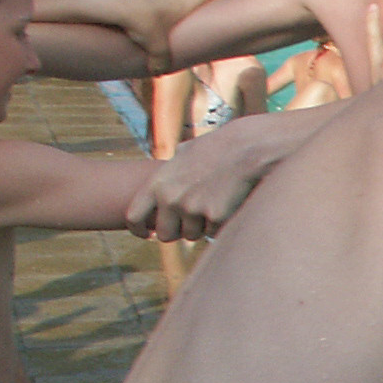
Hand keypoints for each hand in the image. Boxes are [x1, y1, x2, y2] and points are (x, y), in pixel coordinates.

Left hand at [124, 111, 313, 241]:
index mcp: (158, 183)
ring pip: (193, 235)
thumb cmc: (221, 147)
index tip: (148, 234)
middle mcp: (170, 198)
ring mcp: (192, 210)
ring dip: (202, 226)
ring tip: (217, 201)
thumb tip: (166, 177)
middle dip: (179, 230)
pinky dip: (222, 224)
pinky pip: (215, 232)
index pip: (134, 216)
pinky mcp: (214, 218)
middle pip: (166, 234)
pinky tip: (230, 203)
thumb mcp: (186, 152)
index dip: (139, 229)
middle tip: (194, 218)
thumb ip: (171, 170)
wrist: (248, 148)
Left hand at [126, 0, 231, 75]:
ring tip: (171, 15)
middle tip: (200, 9)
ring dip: (174, 2)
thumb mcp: (154, 49)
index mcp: (183, 4)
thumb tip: (159, 73)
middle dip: (196, 0)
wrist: (111, 6)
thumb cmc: (140, 25)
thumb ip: (161, 62)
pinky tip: (148, 12)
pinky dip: (155, 2)